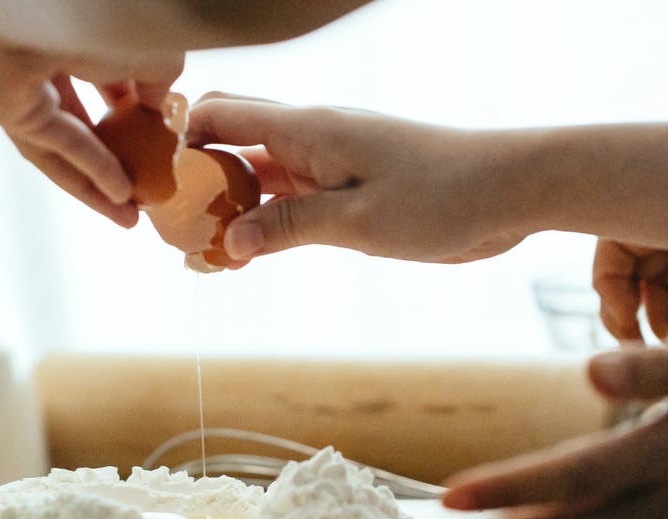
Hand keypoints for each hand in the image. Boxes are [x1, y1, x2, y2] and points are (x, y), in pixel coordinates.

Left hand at [0, 6, 182, 227]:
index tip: (152, 146)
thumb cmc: (105, 13)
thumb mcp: (152, 54)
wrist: (57, 5)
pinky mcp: (4, 106)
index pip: (97, 79)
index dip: (126, 115)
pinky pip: (53, 142)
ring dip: (94, 180)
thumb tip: (162, 111)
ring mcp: (13, 82)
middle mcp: (33, 55)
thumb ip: (158, 85)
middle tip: (137, 195)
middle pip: (73, 122)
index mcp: (64, 31)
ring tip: (128, 211)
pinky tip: (119, 192)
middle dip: (108, 162)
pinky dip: (88, 166)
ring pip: (58, 143)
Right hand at [185, 93, 530, 263]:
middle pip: (230, 140)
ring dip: (229, 208)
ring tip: (201, 253)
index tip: (156, 190)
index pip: (218, 116)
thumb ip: (289, 228)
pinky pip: (290, 199)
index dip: (178, 144)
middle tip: (173, 227)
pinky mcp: (348, 188)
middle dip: (195, 179)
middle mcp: (311, 137)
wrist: (512, 190)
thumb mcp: (358, 222)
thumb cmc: (442, 195)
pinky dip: (264, 222)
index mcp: (307, 128)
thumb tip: (229, 241)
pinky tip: (247, 252)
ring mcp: (329, 161)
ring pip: (259, 175)